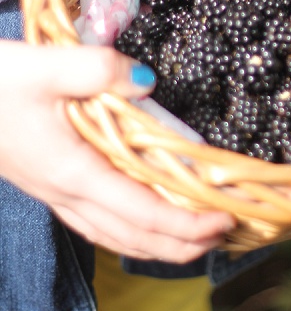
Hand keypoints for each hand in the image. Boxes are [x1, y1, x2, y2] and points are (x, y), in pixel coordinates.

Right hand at [0, 41, 234, 260]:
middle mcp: (68, 193)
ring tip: (197, 237)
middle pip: (135, 237)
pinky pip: (99, 223)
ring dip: (160, 243)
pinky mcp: (50, 184)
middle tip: (227, 234)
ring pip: (116, 235)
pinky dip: (131, 231)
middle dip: (184, 244)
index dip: (188, 223)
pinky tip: (143, 223)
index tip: (227, 218)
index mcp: (74, 172)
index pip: (143, 213)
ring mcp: (56, 193)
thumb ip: (98, 70)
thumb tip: (147, 82)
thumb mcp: (43, 66)